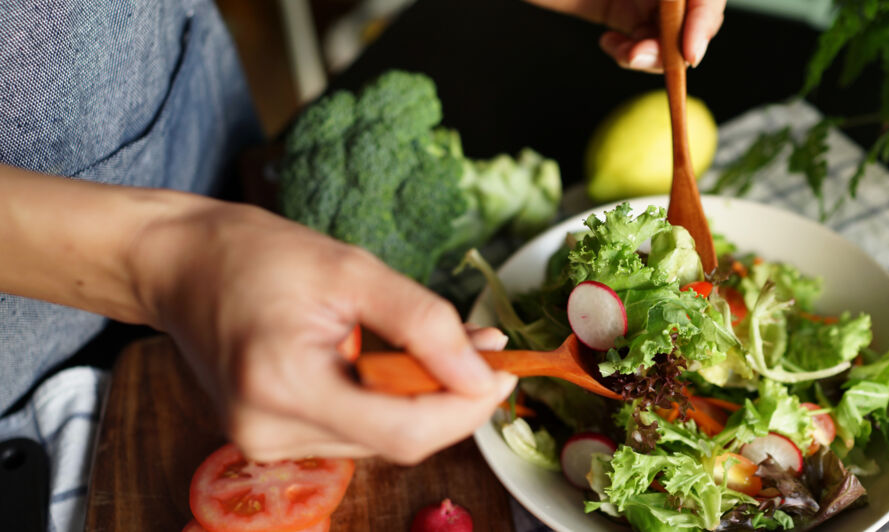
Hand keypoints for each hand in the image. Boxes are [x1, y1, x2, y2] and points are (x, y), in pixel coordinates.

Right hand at [133, 201, 516, 463]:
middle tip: (486, 350)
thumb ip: (424, 323)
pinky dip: (388, 400)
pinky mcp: (270, 439)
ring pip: (380, 440)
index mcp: (283, 385)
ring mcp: (264, 443)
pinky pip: (354, 431)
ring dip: (422, 398)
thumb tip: (482, 370)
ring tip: (439, 347)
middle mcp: (268, 431)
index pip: (404, 431)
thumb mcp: (353, 270)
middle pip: (398, 440)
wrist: (181, 265)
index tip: (504, 372)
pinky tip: (393, 363)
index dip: (466, 409)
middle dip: (452, 398)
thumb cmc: (257, 256)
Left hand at [526, 0, 724, 71]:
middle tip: (643, 56)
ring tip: (624, 54)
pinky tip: (610, 44)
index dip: (703, 21)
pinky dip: (631, 54)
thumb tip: (690, 2)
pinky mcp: (620, 12)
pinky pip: (641, 41)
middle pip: (693, 17)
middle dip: (676, 44)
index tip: (689, 53)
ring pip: (668, 35)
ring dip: (653, 54)